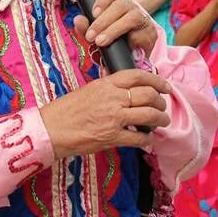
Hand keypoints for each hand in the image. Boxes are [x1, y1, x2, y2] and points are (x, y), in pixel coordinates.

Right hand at [38, 68, 171, 157]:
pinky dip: (147, 139)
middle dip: (160, 102)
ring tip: (162, 122)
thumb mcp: (89, 89)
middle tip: (162, 107)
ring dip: (160, 120)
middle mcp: (113, 99)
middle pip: (148, 95)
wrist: (52, 128)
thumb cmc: (67, 109)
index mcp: (106, 84)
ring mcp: (113, 118)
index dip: (156, 80)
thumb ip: (108, 87)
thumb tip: (126, 88)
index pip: (138, 76)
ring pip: (149, 116)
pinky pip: (138, 138)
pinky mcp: (112, 137)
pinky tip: (148, 140)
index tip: (165, 86)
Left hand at [77, 0, 157, 57]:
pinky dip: (130, 41)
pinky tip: (123, 48)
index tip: (94, 13)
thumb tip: (78, 20)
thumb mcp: (96, 35)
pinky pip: (141, 34)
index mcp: (117, 4)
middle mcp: (131, 8)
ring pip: (132, 17)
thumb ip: (86, 28)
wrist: (131, 61)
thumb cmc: (112, 43)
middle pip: (120, 5)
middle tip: (90, 36)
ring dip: (113, 29)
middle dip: (102, 21)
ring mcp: (143, 20)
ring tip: (101, 42)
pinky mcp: (150, 35)